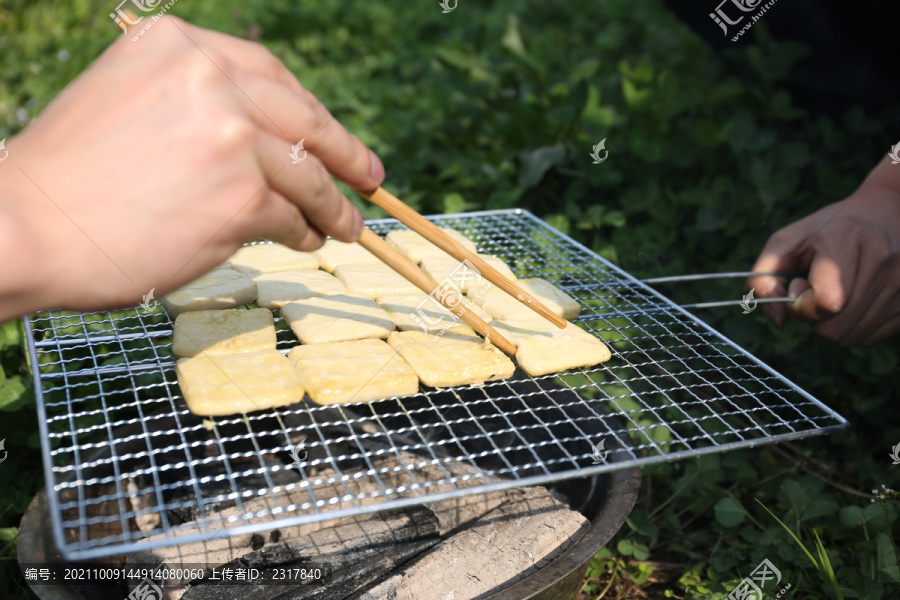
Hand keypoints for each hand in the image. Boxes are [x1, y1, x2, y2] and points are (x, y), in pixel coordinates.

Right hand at [0, 16, 383, 319]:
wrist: (26, 229)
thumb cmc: (70, 177)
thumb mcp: (130, 100)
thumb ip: (195, 103)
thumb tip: (266, 137)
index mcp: (180, 44)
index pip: (272, 75)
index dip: (310, 111)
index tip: (331, 134)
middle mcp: (211, 79)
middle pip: (305, 118)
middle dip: (346, 154)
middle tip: (370, 177)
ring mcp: (232, 137)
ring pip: (308, 174)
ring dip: (333, 204)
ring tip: (346, 224)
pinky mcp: (242, 197)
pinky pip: (293, 216)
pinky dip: (307, 231)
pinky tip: (308, 240)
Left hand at [749, 178, 899, 345]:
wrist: (889, 212)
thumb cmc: (829, 228)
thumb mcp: (787, 241)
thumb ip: (764, 278)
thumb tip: (778, 320)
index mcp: (848, 239)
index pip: (827, 302)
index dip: (802, 305)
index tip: (800, 285)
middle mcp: (882, 262)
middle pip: (835, 328)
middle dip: (814, 316)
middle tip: (816, 288)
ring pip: (852, 338)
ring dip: (833, 323)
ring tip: (837, 292)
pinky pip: (869, 338)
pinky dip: (853, 326)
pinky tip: (854, 299)